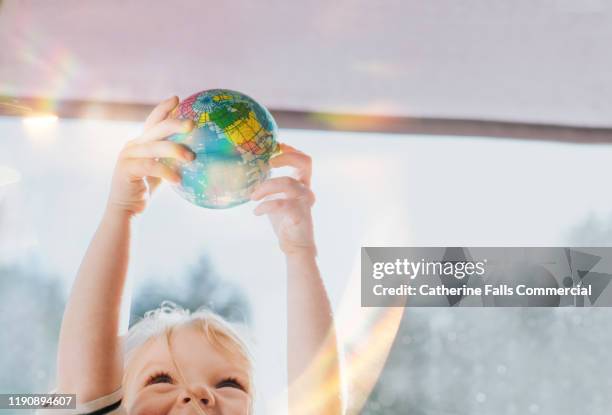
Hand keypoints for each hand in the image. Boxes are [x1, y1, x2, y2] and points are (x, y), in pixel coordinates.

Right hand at [106, 96, 194, 215]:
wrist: (126, 208)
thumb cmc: (146, 188)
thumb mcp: (161, 169)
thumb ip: (171, 158)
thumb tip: (197, 152)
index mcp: (141, 142)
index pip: (153, 120)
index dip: (164, 108)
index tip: (177, 98)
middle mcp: (133, 145)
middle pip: (156, 128)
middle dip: (175, 123)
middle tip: (192, 124)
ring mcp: (128, 156)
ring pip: (155, 147)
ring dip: (175, 151)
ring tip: (192, 158)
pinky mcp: (126, 169)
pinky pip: (150, 166)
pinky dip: (166, 172)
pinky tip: (179, 180)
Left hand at [251, 144, 316, 255]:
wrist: (294, 246)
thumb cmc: (283, 221)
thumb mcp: (276, 198)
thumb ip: (270, 185)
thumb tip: (250, 172)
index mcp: (301, 184)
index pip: (303, 160)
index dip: (290, 150)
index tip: (275, 146)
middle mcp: (306, 190)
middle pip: (304, 162)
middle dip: (285, 157)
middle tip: (268, 163)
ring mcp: (304, 202)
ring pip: (287, 182)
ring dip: (265, 187)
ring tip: (253, 196)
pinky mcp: (299, 214)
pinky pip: (281, 204)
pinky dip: (265, 205)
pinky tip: (256, 211)